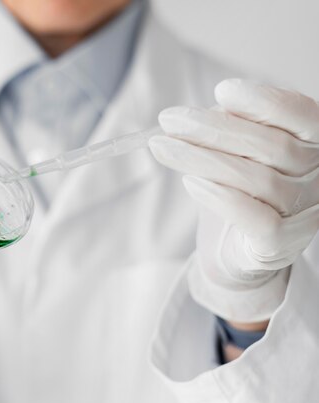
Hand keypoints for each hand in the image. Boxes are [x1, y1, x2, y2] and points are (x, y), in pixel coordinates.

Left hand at [149, 79, 318, 321]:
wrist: (232, 248)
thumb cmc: (236, 190)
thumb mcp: (232, 151)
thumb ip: (228, 129)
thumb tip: (200, 114)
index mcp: (312, 144)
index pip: (302, 115)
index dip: (264, 101)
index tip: (221, 91)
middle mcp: (317, 177)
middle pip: (271, 146)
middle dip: (212, 128)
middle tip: (169, 120)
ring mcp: (304, 213)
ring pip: (258, 179)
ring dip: (201, 158)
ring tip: (162, 147)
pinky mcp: (280, 245)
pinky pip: (258, 220)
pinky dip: (220, 197)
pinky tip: (190, 182)